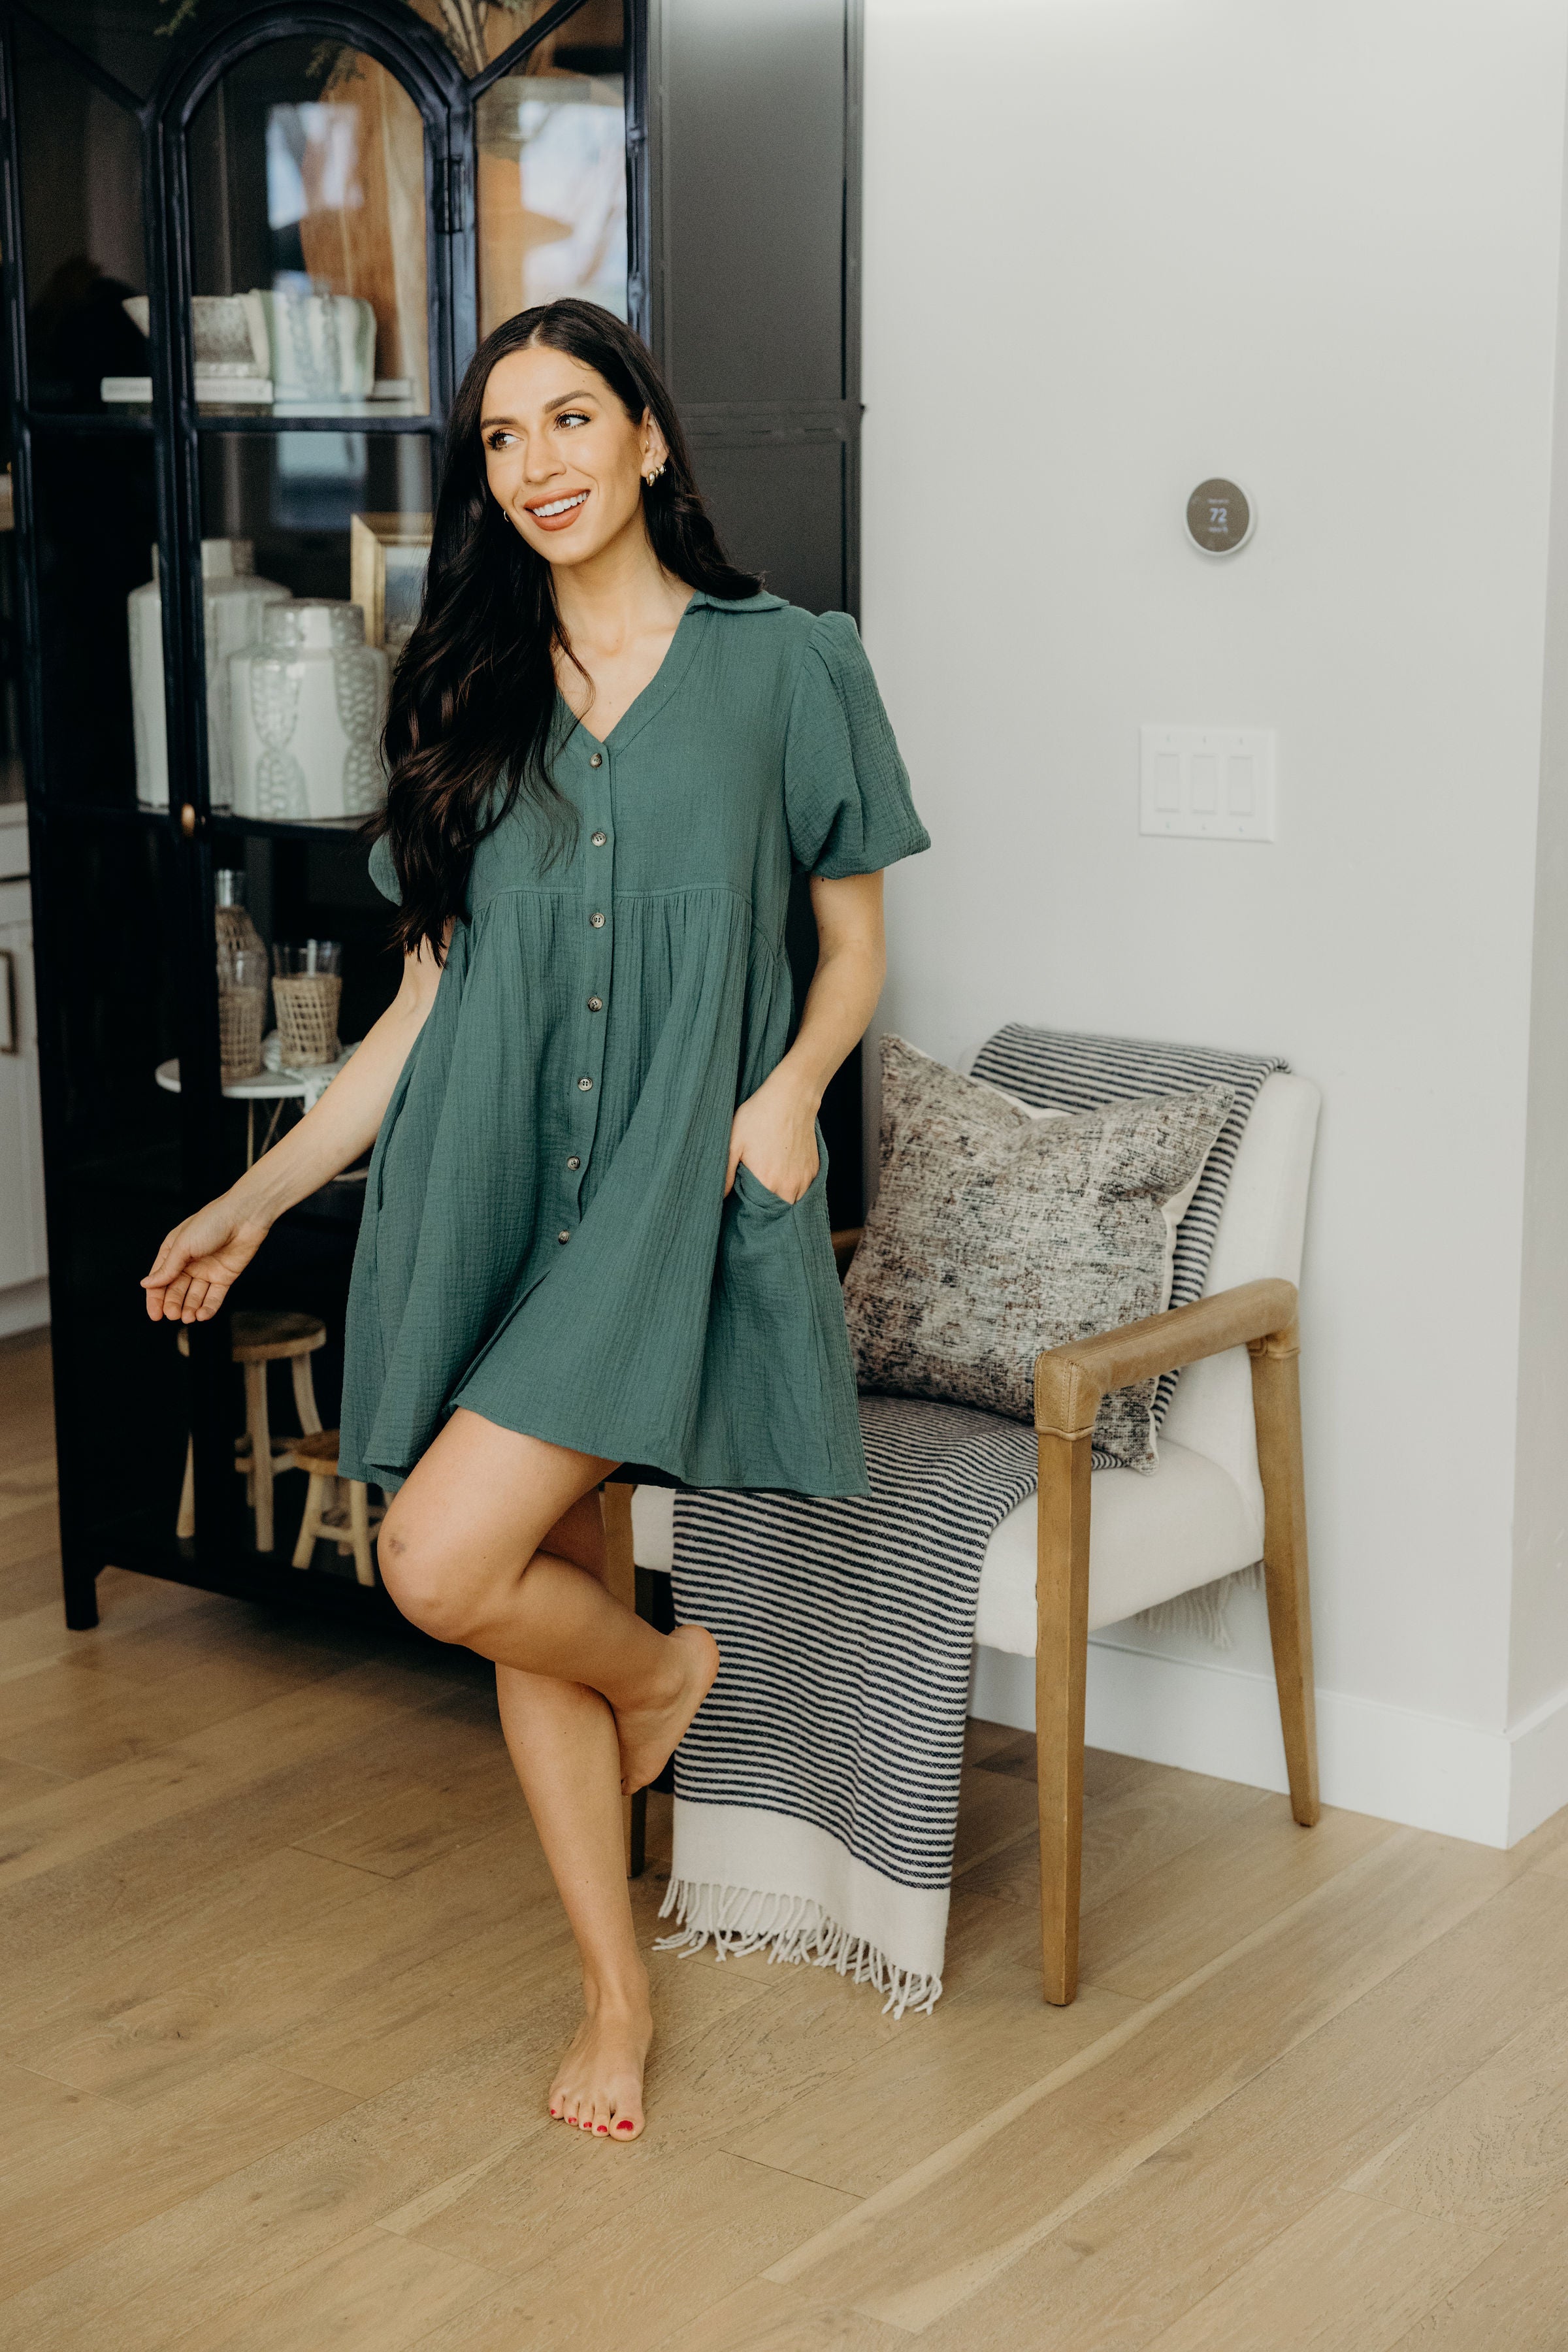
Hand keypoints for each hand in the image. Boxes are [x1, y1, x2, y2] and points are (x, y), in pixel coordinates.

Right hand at [141, 1193, 269, 1323]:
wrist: (244, 1217)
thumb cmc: (211, 1223)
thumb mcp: (182, 1246)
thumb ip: (167, 1268)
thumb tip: (146, 1284)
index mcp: (173, 1252)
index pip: (160, 1279)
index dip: (156, 1298)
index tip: (155, 1315)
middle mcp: (189, 1263)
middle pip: (176, 1291)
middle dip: (173, 1305)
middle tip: (173, 1315)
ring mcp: (207, 1271)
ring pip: (194, 1296)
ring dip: (189, 1308)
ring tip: (188, 1317)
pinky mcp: (224, 1277)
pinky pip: (214, 1297)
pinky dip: (208, 1308)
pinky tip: (202, 1315)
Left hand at [726, 1068, 819, 1202]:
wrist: (790, 1098)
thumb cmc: (759, 1118)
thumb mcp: (733, 1143)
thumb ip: (725, 1174)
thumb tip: (719, 1197)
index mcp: (767, 1183)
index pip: (758, 1214)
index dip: (750, 1213)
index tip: (743, 1207)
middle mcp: (790, 1187)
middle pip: (777, 1212)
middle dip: (766, 1210)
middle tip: (754, 1198)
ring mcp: (805, 1179)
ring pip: (792, 1203)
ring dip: (780, 1200)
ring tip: (768, 1186)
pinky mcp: (814, 1171)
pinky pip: (803, 1190)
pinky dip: (793, 1188)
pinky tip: (783, 1174)